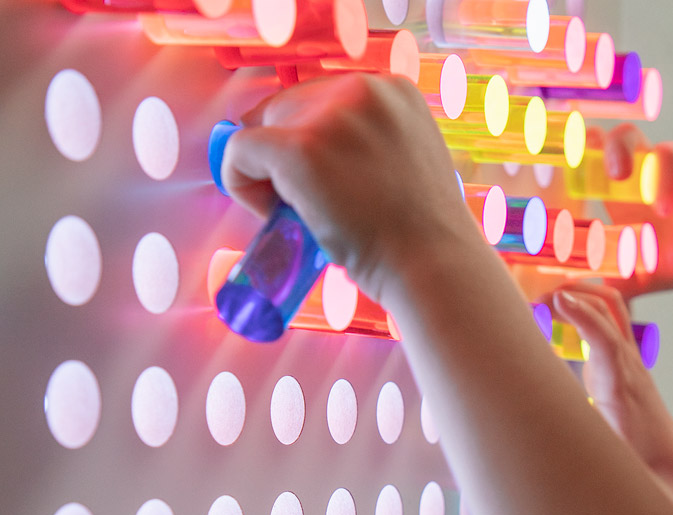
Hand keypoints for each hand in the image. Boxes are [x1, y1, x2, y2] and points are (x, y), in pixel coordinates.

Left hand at [220, 73, 483, 306]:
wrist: (434, 267)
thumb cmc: (424, 236)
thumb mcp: (408, 163)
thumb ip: (370, 143)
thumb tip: (319, 151)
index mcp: (394, 90)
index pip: (323, 99)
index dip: (313, 141)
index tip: (330, 183)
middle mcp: (362, 89)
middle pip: (286, 108)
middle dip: (287, 156)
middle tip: (313, 206)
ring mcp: (329, 118)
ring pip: (259, 130)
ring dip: (268, 175)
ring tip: (302, 216)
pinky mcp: (298, 148)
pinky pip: (239, 153)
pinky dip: (242, 184)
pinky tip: (273, 216)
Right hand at [551, 283, 672, 469]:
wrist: (661, 446)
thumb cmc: (628, 449)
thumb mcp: (598, 444)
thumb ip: (574, 429)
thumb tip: (535, 423)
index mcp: (618, 384)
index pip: (606, 340)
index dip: (583, 316)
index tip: (557, 300)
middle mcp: (627, 360)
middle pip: (612, 307)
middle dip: (576, 293)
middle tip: (540, 299)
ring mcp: (629, 352)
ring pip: (613, 305)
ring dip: (582, 291)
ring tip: (550, 298)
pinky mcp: (624, 351)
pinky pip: (608, 315)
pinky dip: (585, 304)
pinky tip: (564, 310)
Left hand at [596, 124, 672, 299]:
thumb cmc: (668, 262)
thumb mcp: (636, 277)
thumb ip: (612, 279)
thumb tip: (585, 289)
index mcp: (621, 190)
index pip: (597, 151)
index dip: (584, 146)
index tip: (575, 157)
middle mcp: (647, 172)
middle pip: (627, 135)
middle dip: (617, 147)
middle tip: (617, 175)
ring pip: (665, 151)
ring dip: (661, 180)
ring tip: (663, 212)